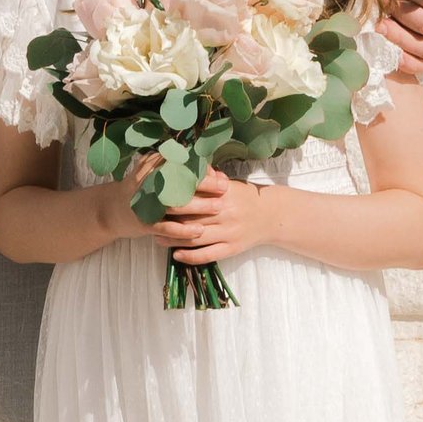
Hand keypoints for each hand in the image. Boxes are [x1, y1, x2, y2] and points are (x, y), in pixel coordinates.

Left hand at [149, 168, 278, 264]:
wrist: (273, 215)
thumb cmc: (245, 197)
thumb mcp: (228, 184)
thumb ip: (209, 178)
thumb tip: (188, 164)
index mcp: (222, 195)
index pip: (193, 197)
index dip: (172, 199)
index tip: (154, 199)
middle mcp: (225, 213)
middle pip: (191, 218)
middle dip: (168, 220)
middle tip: (149, 220)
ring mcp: (229, 232)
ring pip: (196, 238)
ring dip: (174, 239)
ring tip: (157, 237)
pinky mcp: (232, 248)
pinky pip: (208, 255)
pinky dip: (190, 256)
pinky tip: (176, 255)